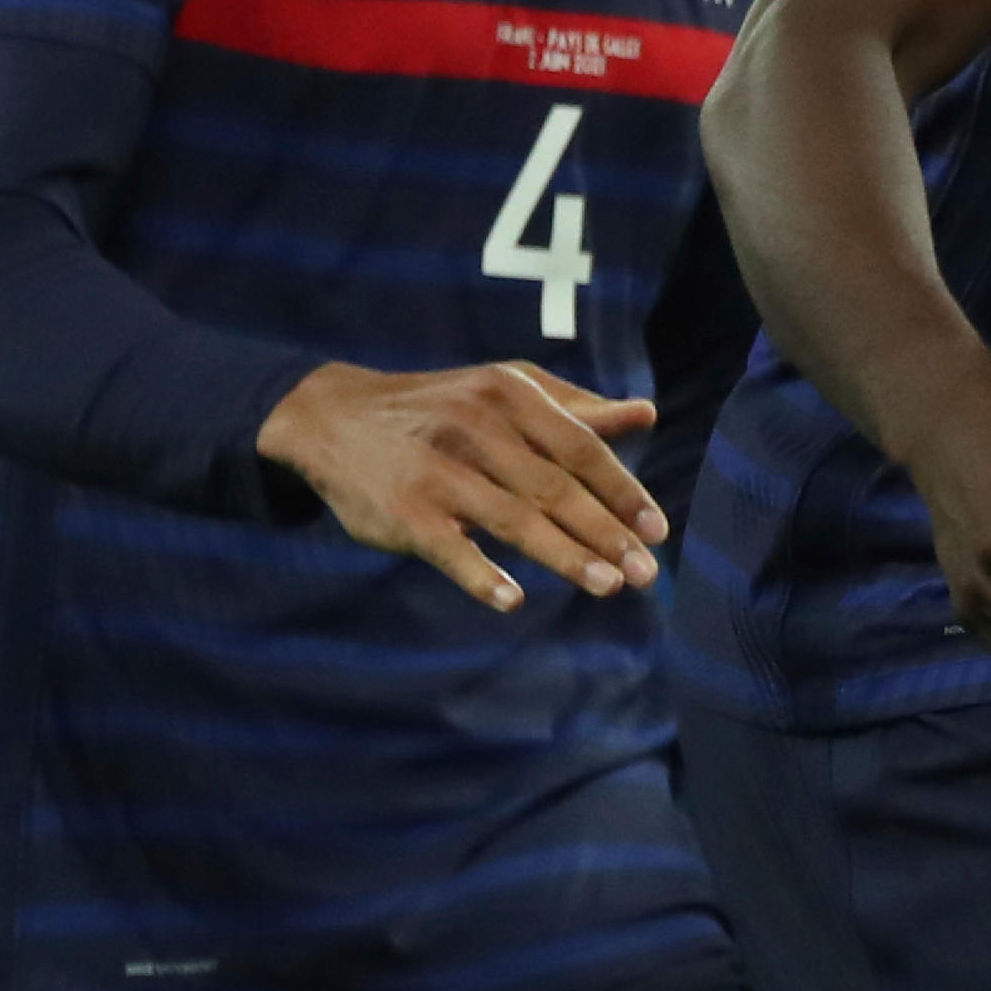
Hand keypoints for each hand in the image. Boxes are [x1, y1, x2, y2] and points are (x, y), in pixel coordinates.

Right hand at [259, 360, 668, 614]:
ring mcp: (436, 470)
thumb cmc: (440, 407)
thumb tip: (645, 414)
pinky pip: (447, 547)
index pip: (580, 449)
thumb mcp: (503, 391)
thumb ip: (574, 408)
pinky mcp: (401, 510)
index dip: (622, 492)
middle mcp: (475, 427)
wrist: (331, 416)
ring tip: (609, 587)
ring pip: (513, 519)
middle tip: (646, 573)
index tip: (658, 530)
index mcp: (509, 395)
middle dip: (606, 534)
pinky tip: (512, 599)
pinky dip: (478, 574)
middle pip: (554, 489)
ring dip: (564, 557)